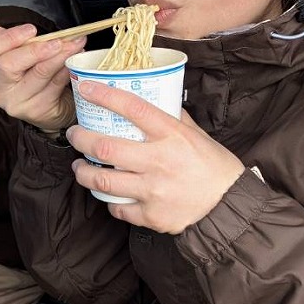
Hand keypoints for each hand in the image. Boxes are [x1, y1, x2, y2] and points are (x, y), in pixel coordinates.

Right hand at [0, 23, 85, 132]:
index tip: (31, 29)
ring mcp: (17, 102)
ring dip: (61, 55)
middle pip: (9, 64)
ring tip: (76, 44)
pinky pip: (56, 84)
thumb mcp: (20, 57)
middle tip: (57, 41)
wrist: (52, 108)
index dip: (9, 37)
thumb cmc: (34, 77)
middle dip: (35, 49)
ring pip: (39, 73)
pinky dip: (68, 69)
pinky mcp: (37, 111)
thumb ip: (10, 42)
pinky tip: (75, 60)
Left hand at [66, 80, 244, 234]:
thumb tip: (155, 97)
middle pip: (104, 147)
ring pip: (102, 181)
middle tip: (74, 134)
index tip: (85, 88)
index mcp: (171, 135)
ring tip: (79, 167)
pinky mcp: (150, 215)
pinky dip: (110, 201)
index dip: (104, 95)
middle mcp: (159, 161)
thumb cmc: (214, 166)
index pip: (132, 108)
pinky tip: (109, 194)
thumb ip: (173, 118)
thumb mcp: (196, 134)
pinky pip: (117, 208)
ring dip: (83, 172)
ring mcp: (152, 190)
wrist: (229, 206)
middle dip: (80, 138)